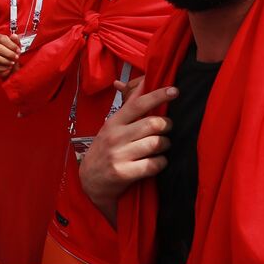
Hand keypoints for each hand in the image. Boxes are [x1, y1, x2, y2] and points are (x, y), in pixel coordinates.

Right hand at [0, 33, 21, 77]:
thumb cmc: (10, 53)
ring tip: (11, 64)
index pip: (1, 38)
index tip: (18, 50)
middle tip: (16, 58)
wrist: (7, 63)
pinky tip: (7, 69)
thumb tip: (14, 36)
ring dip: (4, 61)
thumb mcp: (15, 46)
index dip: (10, 45)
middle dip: (8, 54)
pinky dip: (1, 69)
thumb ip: (15, 41)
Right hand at [79, 78, 177, 219]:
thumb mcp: (111, 127)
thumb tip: (143, 82)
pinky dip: (161, 163)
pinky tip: (156, 162)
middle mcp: (115, 136)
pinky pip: (154, 164)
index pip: (138, 104)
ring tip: (161, 147)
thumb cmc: (106, 150)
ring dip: (165, 145)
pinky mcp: (123, 172)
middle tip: (167, 128)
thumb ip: (129, 108)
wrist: (90, 181)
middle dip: (167, 125)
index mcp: (113, 122)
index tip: (174, 90)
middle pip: (153, 123)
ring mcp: (118, 155)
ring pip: (156, 143)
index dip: (157, 95)